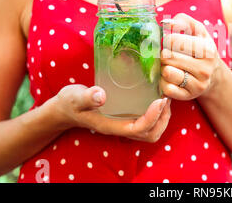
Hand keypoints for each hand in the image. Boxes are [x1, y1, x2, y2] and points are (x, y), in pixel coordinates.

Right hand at [52, 84, 170, 142]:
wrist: (65, 109)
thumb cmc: (70, 103)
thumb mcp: (75, 97)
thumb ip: (87, 97)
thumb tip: (101, 96)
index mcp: (111, 126)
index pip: (138, 129)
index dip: (153, 117)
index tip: (159, 99)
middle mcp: (120, 128)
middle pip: (150, 135)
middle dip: (162, 119)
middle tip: (166, 99)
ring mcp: (123, 126)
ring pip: (151, 132)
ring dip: (162, 118)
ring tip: (165, 99)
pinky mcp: (126, 120)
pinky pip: (147, 123)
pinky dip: (157, 114)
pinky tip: (156, 97)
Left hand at [160, 13, 221, 100]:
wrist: (213, 75)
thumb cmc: (201, 49)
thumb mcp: (198, 31)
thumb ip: (183, 20)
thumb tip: (167, 23)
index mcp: (207, 50)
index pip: (173, 40)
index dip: (168, 40)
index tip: (173, 43)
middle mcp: (205, 68)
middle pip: (168, 56)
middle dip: (165, 54)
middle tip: (170, 55)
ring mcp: (198, 84)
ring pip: (167, 72)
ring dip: (163, 68)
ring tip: (170, 66)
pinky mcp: (189, 96)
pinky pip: (167, 88)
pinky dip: (164, 82)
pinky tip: (170, 79)